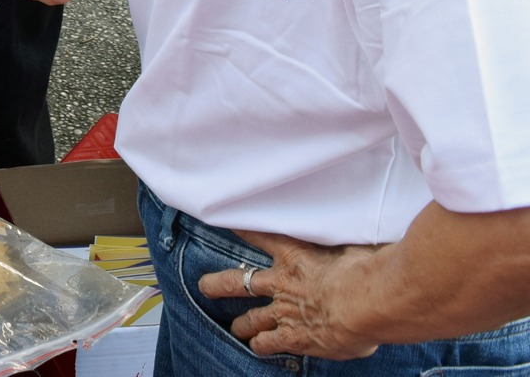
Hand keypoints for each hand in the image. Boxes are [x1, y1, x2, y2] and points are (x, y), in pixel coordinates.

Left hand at [200, 232, 381, 359]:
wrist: (365, 302)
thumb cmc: (366, 269)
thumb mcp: (353, 245)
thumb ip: (346, 243)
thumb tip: (359, 238)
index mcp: (295, 254)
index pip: (260, 235)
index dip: (242, 229)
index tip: (225, 222)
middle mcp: (281, 283)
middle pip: (240, 282)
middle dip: (219, 284)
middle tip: (205, 286)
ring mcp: (283, 312)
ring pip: (251, 318)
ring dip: (241, 323)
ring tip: (234, 327)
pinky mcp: (293, 337)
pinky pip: (269, 342)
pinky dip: (261, 344)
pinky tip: (256, 347)